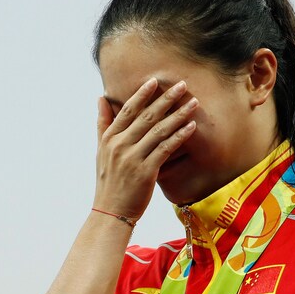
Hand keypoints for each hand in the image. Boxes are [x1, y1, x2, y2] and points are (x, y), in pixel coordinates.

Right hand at [94, 78, 197, 218]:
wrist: (111, 212)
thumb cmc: (109, 181)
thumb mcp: (101, 151)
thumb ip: (103, 123)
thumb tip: (101, 98)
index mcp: (109, 139)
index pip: (127, 110)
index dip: (142, 94)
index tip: (155, 81)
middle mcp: (120, 145)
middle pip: (146, 116)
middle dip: (166, 99)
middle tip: (182, 84)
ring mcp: (132, 158)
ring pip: (159, 130)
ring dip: (178, 115)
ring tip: (193, 103)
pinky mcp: (146, 172)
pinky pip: (166, 148)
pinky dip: (179, 136)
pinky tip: (191, 127)